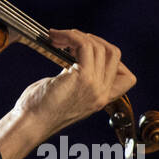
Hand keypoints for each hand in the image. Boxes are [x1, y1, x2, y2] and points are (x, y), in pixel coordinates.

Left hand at [16, 28, 136, 138]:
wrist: (31, 123)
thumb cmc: (40, 109)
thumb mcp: (68, 94)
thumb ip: (79, 79)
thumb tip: (77, 57)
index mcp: (101, 99)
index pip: (127, 77)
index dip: (110, 58)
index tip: (88, 51)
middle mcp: (102, 93)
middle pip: (114, 54)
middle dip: (93, 39)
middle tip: (71, 40)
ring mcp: (95, 86)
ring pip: (99, 47)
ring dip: (76, 35)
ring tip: (58, 37)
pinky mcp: (83, 78)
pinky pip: (84, 45)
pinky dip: (70, 36)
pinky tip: (56, 37)